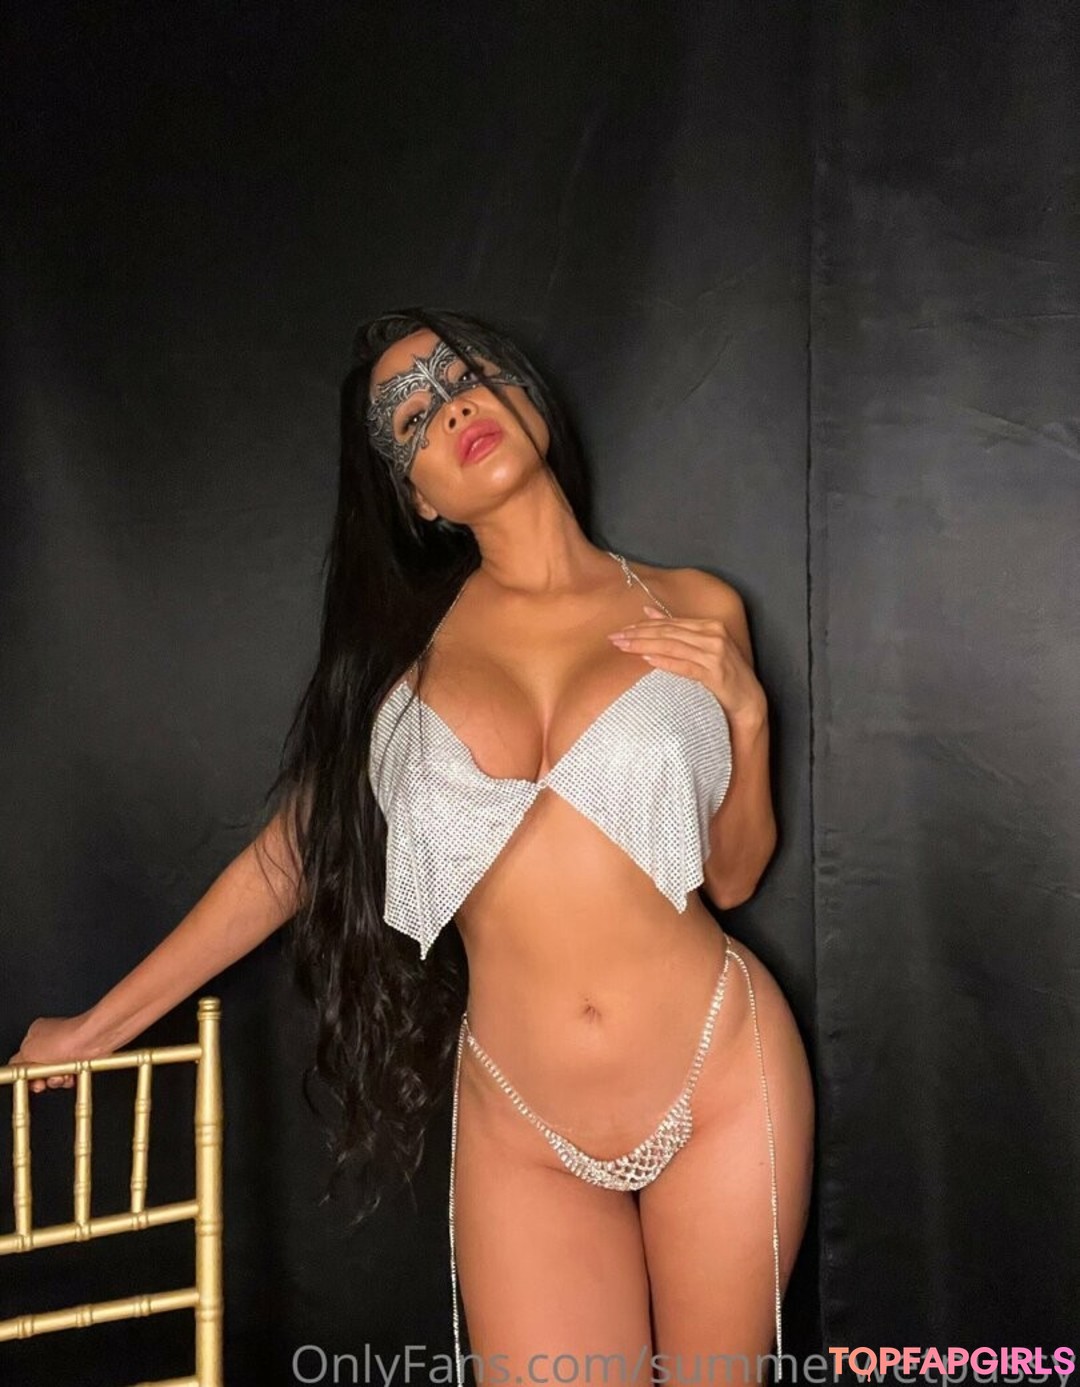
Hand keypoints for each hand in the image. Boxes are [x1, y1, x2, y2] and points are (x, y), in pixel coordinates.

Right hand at [8, 1015, 105, 1093]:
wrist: (93, 1041)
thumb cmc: (65, 1038)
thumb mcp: (28, 1052)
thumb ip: (17, 1062)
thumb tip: (15, 1069)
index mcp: (36, 1033)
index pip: (24, 1058)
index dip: (26, 1072)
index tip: (29, 1080)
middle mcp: (53, 1039)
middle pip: (41, 1068)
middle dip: (43, 1078)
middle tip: (44, 1080)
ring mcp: (68, 1048)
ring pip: (56, 1073)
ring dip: (57, 1079)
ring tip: (61, 1075)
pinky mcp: (82, 1057)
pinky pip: (71, 1075)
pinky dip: (70, 1078)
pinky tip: (72, 1076)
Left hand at [607, 604, 766, 724]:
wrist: (748, 701)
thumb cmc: (723, 674)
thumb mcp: (702, 647)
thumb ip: (678, 630)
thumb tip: (648, 612)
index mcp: (710, 625)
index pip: (670, 623)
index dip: (643, 626)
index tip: (621, 630)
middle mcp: (713, 635)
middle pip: (668, 633)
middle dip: (638, 635)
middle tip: (614, 638)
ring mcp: (715, 654)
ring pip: (673, 646)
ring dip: (645, 646)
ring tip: (624, 648)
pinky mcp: (716, 674)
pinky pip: (686, 666)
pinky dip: (666, 662)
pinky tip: (649, 661)